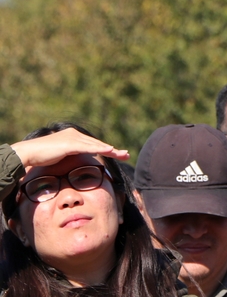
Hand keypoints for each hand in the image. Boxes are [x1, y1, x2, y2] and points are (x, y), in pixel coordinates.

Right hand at [11, 128, 129, 168]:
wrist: (29, 153)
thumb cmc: (42, 156)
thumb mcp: (61, 155)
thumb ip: (71, 155)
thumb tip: (77, 161)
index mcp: (73, 136)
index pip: (94, 144)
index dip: (106, 149)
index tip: (119, 154)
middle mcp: (75, 135)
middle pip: (98, 144)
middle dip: (114, 150)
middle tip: (127, 155)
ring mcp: (72, 138)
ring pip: (96, 145)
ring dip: (111, 150)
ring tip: (123, 154)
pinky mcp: (69, 144)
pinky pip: (88, 147)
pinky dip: (100, 148)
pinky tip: (110, 150)